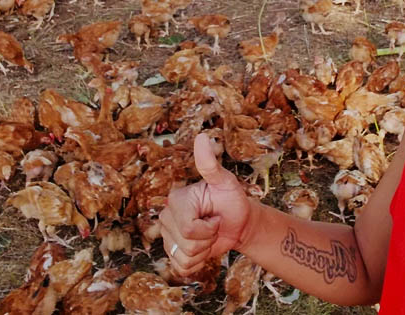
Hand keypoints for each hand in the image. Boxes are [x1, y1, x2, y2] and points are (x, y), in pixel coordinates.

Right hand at [160, 133, 252, 275]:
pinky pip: (181, 268)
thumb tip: (202, 137)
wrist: (238, 223)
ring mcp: (167, 236)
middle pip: (185, 244)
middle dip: (207, 240)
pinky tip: (203, 249)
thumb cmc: (233, 200)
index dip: (207, 228)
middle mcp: (166, 217)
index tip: (216, 215)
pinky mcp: (172, 253)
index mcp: (176, 200)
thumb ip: (211, 164)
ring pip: (184, 257)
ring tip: (209, 236)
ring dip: (203, 252)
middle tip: (214, 225)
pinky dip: (197, 263)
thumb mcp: (226, 182)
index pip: (187, 228)